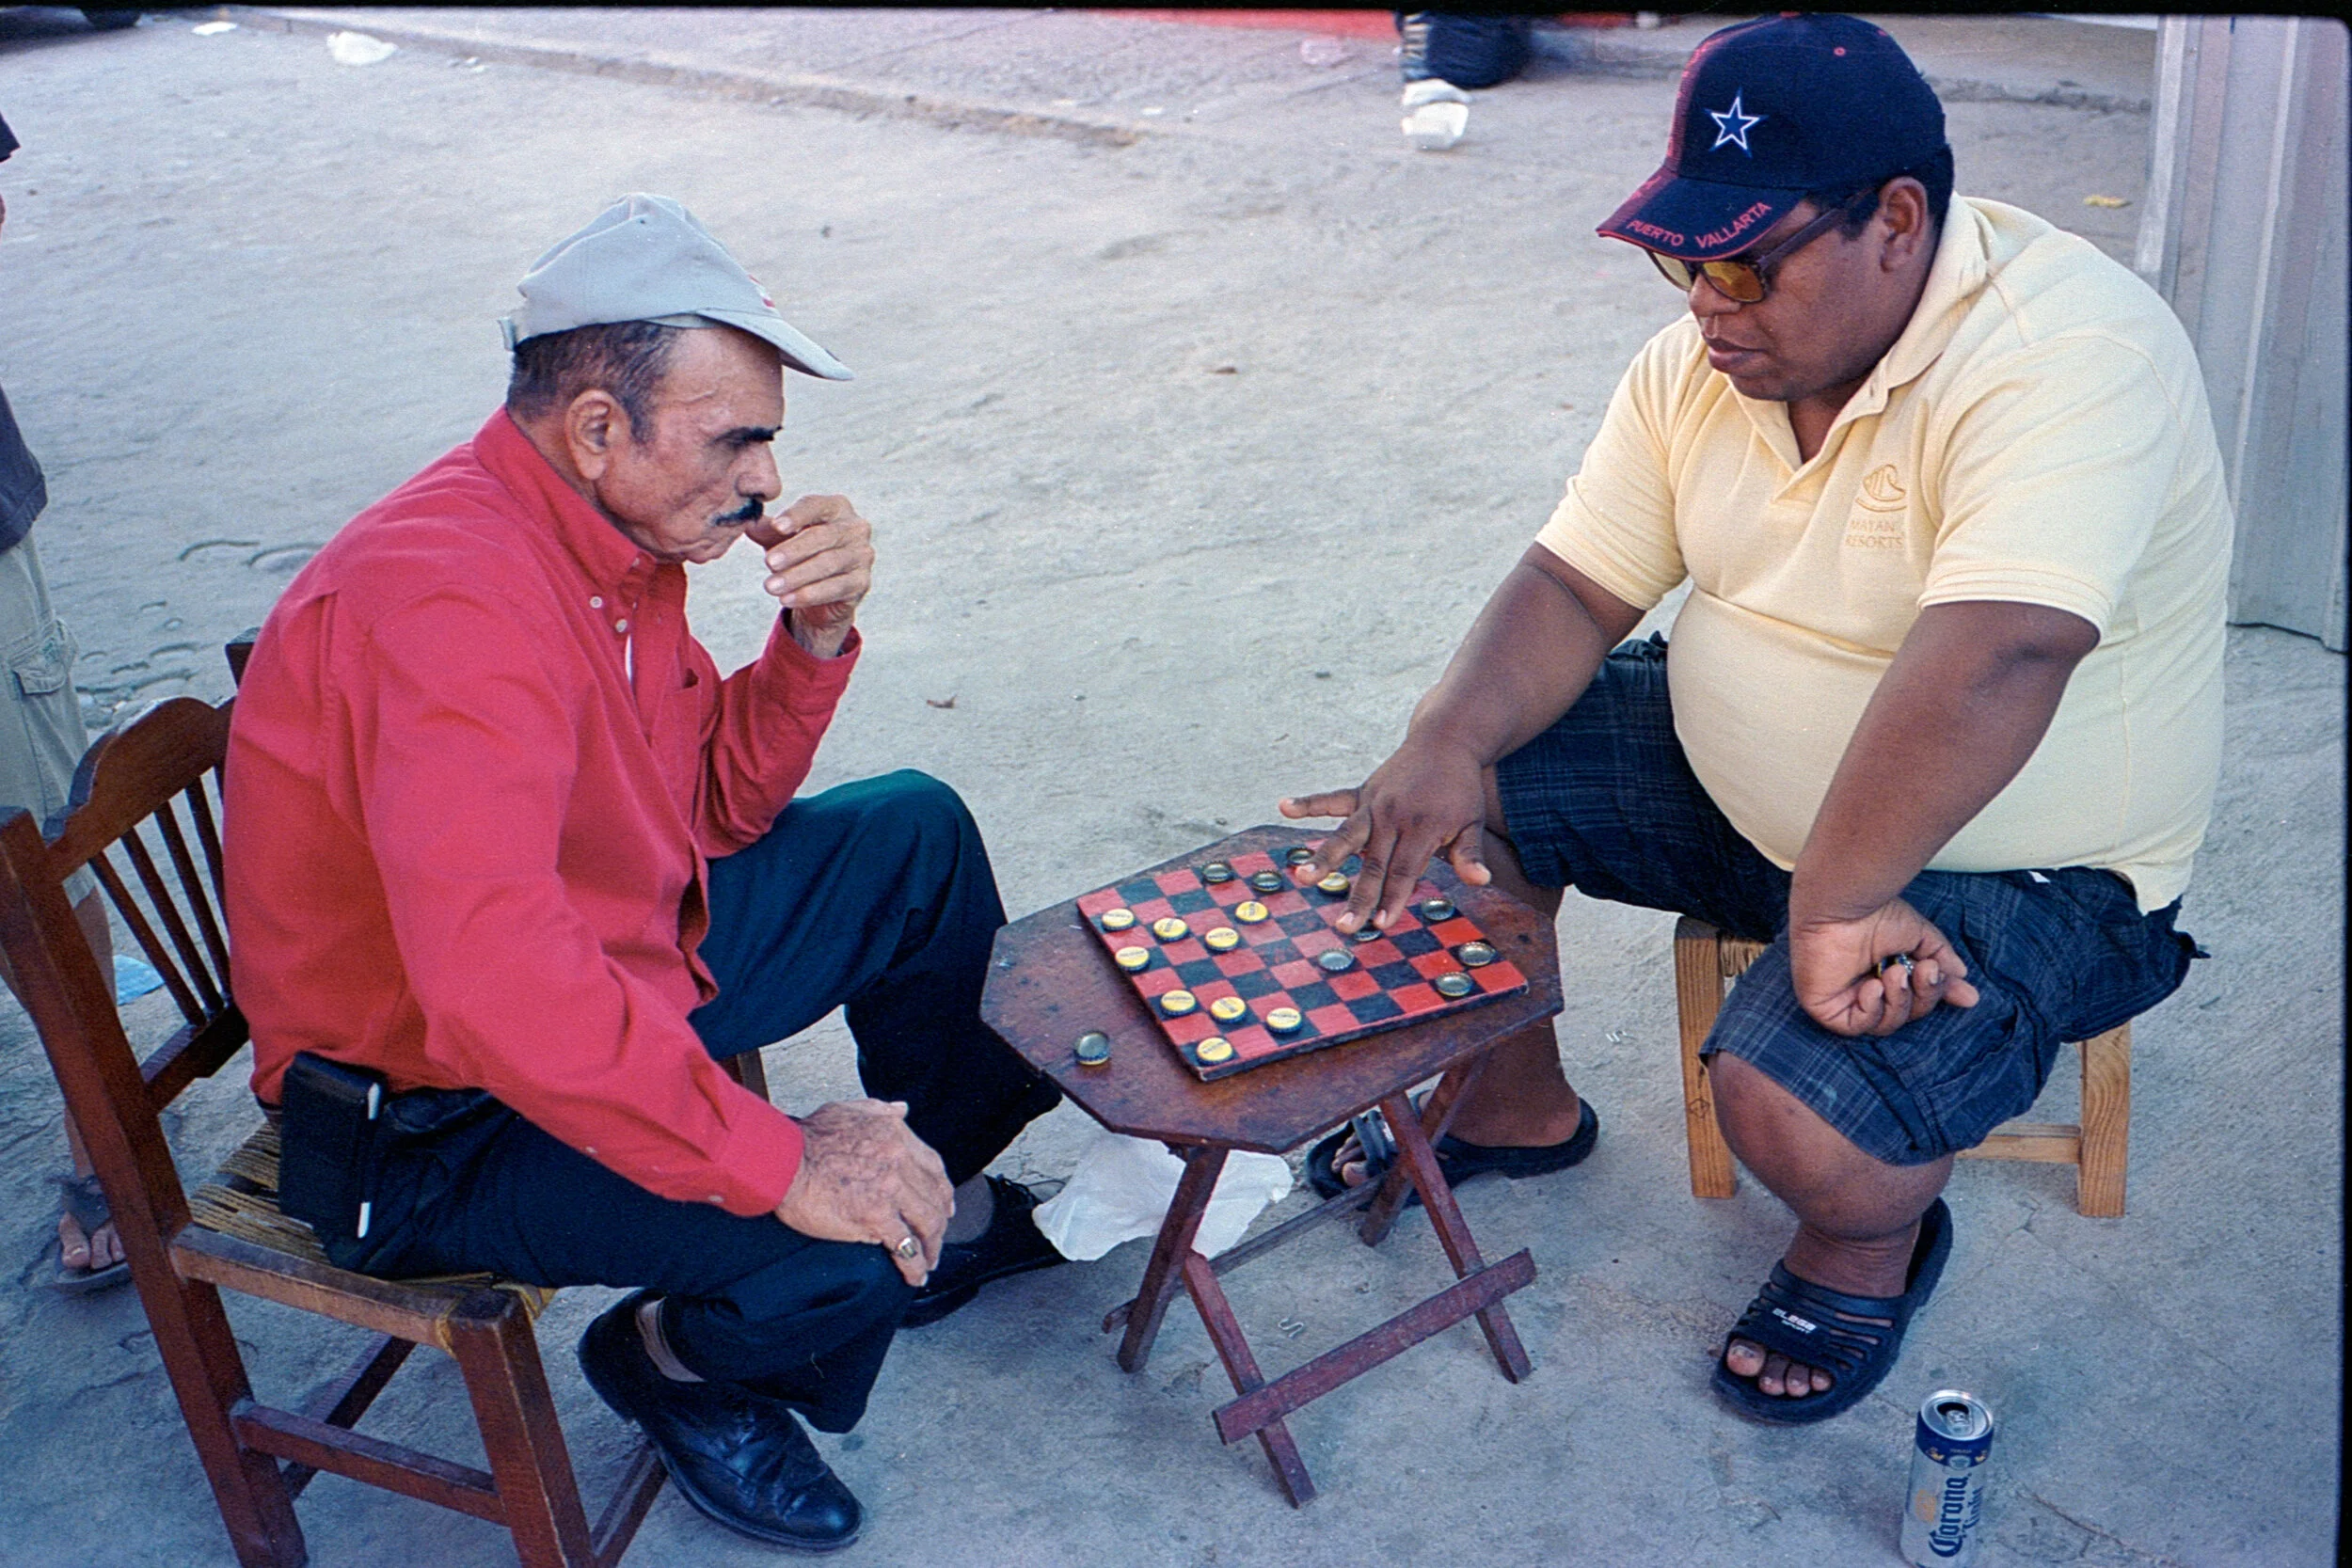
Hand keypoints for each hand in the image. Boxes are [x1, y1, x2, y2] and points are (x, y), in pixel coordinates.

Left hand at [747, 494, 871, 657]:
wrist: (819, 593)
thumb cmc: (800, 554)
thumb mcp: (780, 539)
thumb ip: (767, 530)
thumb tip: (749, 524)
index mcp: (836, 507)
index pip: (816, 506)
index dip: (796, 515)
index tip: (776, 526)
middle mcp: (855, 528)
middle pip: (823, 536)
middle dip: (794, 550)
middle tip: (768, 563)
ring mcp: (862, 555)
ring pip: (829, 563)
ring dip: (797, 576)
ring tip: (771, 587)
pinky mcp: (862, 582)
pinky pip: (836, 588)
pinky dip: (810, 594)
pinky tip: (788, 599)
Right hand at [773, 1099, 952, 1285]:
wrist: (781, 1160)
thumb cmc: (806, 1137)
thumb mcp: (850, 1109)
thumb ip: (881, 1110)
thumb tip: (902, 1109)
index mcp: (895, 1136)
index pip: (933, 1166)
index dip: (943, 1190)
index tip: (946, 1206)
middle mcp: (899, 1161)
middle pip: (934, 1198)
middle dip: (940, 1224)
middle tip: (936, 1240)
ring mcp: (889, 1190)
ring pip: (926, 1224)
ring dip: (932, 1248)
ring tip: (928, 1263)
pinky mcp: (874, 1216)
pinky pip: (905, 1246)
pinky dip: (915, 1266)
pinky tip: (916, 1277)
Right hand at [1279, 730, 1492, 934]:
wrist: (1447, 741)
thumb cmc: (1460, 788)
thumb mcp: (1472, 820)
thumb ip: (1470, 854)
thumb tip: (1481, 882)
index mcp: (1423, 826)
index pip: (1405, 870)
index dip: (1393, 898)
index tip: (1380, 925)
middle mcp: (1394, 816)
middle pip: (1374, 863)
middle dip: (1359, 897)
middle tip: (1344, 927)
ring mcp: (1374, 803)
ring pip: (1346, 836)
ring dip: (1324, 858)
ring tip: (1303, 877)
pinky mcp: (1362, 791)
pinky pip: (1332, 799)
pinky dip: (1308, 803)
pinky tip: (1284, 806)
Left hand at [1786, 897, 1980, 1036]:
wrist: (1843, 903)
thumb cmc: (1875, 912)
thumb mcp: (1920, 939)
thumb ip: (1942, 965)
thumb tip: (1969, 996)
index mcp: (1883, 971)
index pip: (1914, 998)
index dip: (1935, 995)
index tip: (1962, 990)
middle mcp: (1863, 987)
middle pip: (1904, 1014)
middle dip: (1922, 996)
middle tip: (1924, 969)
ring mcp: (1843, 998)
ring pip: (1883, 1024)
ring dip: (1898, 1000)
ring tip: (1893, 972)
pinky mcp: (1823, 1006)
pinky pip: (1854, 1027)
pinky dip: (1870, 1010)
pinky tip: (1871, 985)